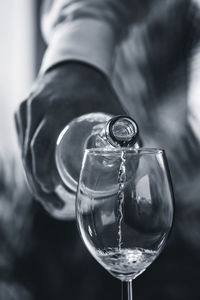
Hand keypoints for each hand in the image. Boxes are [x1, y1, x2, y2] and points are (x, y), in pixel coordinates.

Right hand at [15, 62, 123, 218]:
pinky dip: (29, 161)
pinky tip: (37, 175)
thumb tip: (137, 157)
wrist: (74, 64)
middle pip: (29, 153)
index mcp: (55, 107)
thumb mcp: (111, 105)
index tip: (50, 192)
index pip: (40, 146)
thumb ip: (125, 129)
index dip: (41, 173)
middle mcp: (35, 107)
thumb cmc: (94, 87)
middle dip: (37, 182)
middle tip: (51, 201)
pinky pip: (22, 140)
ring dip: (31, 174)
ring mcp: (25, 109)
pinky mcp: (22, 111)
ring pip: (23, 149)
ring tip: (45, 194)